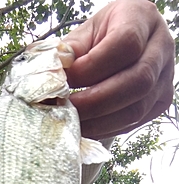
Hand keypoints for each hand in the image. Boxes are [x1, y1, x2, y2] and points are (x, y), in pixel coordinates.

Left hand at [64, 0, 174, 138]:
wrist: (127, 42)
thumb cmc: (102, 36)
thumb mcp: (86, 32)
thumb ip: (70, 51)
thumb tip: (54, 74)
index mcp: (142, 18)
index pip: (125, 44)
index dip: (92, 67)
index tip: (64, 81)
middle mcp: (161, 48)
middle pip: (137, 81)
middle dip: (95, 102)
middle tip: (65, 110)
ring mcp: (165, 78)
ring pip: (136, 108)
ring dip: (99, 122)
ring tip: (72, 123)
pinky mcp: (160, 103)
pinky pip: (134, 123)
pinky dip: (106, 129)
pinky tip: (86, 128)